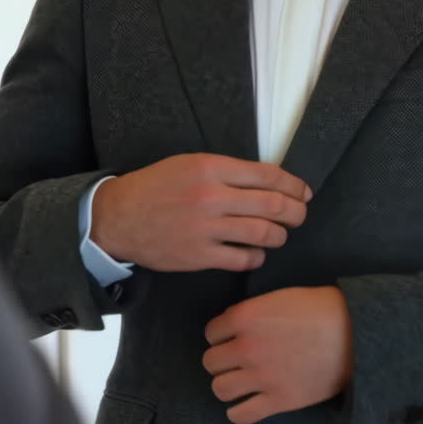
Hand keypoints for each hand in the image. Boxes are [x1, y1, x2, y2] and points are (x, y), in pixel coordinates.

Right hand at [91, 153, 311, 271]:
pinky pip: (243, 259)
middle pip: (273, 206)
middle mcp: (211, 196)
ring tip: (279, 235)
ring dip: (279, 236)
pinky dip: (257, 257)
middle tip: (300, 216)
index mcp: (210, 168)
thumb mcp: (190, 164)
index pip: (268, 175)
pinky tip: (255, 253)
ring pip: (264, 234)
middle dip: (296, 213)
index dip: (293, 185)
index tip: (304, 192)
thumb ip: (228, 171)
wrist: (118, 217)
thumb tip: (269, 182)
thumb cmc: (157, 187)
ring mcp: (206, 228)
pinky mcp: (199, 256)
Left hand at [203, 286, 353, 423]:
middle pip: (211, 362)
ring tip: (241, 382)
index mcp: (246, 318)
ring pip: (220, 388)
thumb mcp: (280, 298)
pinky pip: (241, 414)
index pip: (211, 332)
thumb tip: (233, 326)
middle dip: (222, 360)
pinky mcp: (279, 400)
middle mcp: (247, 348)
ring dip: (227, 384)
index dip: (221, 335)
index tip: (233, 338)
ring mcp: (262, 377)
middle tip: (237, 360)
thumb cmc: (321, 309)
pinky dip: (238, 411)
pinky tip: (246, 403)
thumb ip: (252, 312)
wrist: (355, 334)